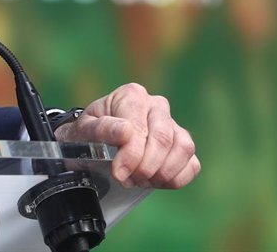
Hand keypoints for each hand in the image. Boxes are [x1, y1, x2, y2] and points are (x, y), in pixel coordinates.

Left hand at [53, 82, 199, 188]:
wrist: (93, 142)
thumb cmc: (89, 133)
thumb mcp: (84, 130)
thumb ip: (101, 129)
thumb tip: (126, 131)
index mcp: (132, 96)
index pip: (140, 128)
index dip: (131, 156)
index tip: (118, 173)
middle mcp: (156, 106)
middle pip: (163, 139)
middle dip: (145, 167)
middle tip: (127, 180)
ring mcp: (173, 125)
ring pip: (183, 150)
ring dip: (161, 174)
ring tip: (139, 180)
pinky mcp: (182, 145)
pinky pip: (192, 164)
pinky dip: (175, 179)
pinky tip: (154, 181)